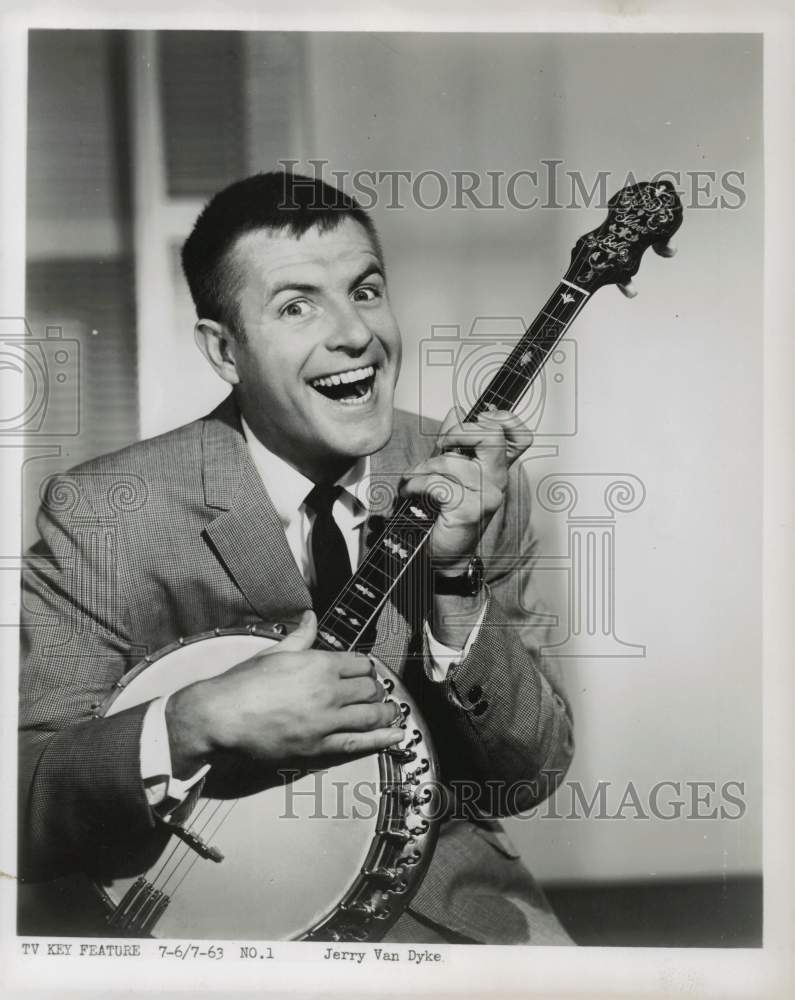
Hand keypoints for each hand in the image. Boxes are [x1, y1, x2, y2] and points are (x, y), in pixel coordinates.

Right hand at [166, 611, 402, 777]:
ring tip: (390, 713)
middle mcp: (328, 692)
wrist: (220, 716)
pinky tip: (395, 737)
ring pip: (370, 715)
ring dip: (384, 713)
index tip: (365, 673)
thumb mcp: (274, 652)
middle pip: (369, 689)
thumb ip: (300, 637)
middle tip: (375, 693)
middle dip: (375, 690)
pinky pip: (359, 743)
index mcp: (319, 665)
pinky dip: (381, 740)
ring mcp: (326, 721)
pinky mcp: (319, 747)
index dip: (365, 668)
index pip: (359, 664)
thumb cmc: (242, 685)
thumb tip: (310, 618)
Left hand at [400, 407, 532, 569]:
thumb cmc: (445, 512)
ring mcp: (487, 496)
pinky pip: (437, 484)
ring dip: (423, 468)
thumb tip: (456, 411)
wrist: (443, 554)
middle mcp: (498, 480)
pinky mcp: (469, 511)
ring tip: (414, 479)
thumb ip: (453, 440)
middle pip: (491, 435)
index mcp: (497, 467)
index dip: (502, 419)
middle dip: (457, 433)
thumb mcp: (449, 470)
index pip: (520, 436)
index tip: (477, 423)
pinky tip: (412, 493)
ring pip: (452, 462)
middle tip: (441, 446)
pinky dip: (415, 485)